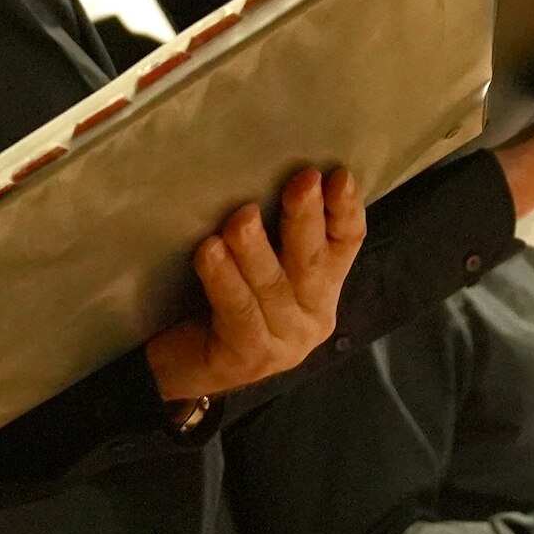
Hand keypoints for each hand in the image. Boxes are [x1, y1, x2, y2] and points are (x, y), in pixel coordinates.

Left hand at [148, 165, 368, 406]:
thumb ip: (273, 230)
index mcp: (324, 285)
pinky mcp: (251, 358)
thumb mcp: (257, 261)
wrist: (186, 364)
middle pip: (314, 261)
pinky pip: (238, 309)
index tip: (338, 175)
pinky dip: (223, 278)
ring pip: (272, 286)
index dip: (346, 209)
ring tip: (242, 218)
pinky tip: (209, 252)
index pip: (347, 242)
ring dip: (256, 249)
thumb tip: (269, 169)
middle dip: (307, 218)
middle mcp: (314, 314)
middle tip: (303, 181)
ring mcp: (286, 342)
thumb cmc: (222, 299)